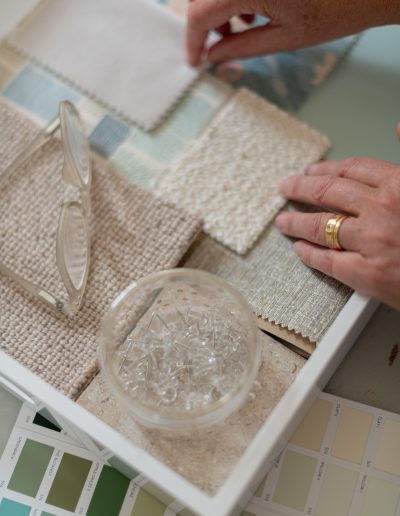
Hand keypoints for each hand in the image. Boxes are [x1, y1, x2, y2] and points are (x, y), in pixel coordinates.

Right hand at [186, 0, 399, 65]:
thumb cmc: (339, 8)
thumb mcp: (284, 38)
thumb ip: (241, 47)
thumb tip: (214, 56)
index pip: (199, 13)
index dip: (193, 40)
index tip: (194, 58)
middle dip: (204, 22)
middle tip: (217, 46)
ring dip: (220, 5)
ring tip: (243, 26)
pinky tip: (255, 7)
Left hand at [275, 125, 399, 309]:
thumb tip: (398, 126)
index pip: (352, 170)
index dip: (327, 169)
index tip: (312, 170)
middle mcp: (382, 209)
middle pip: (327, 192)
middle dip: (300, 188)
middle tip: (285, 188)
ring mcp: (372, 242)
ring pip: (320, 226)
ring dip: (296, 222)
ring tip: (283, 221)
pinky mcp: (369, 274)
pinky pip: (328, 260)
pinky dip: (309, 254)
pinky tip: (299, 250)